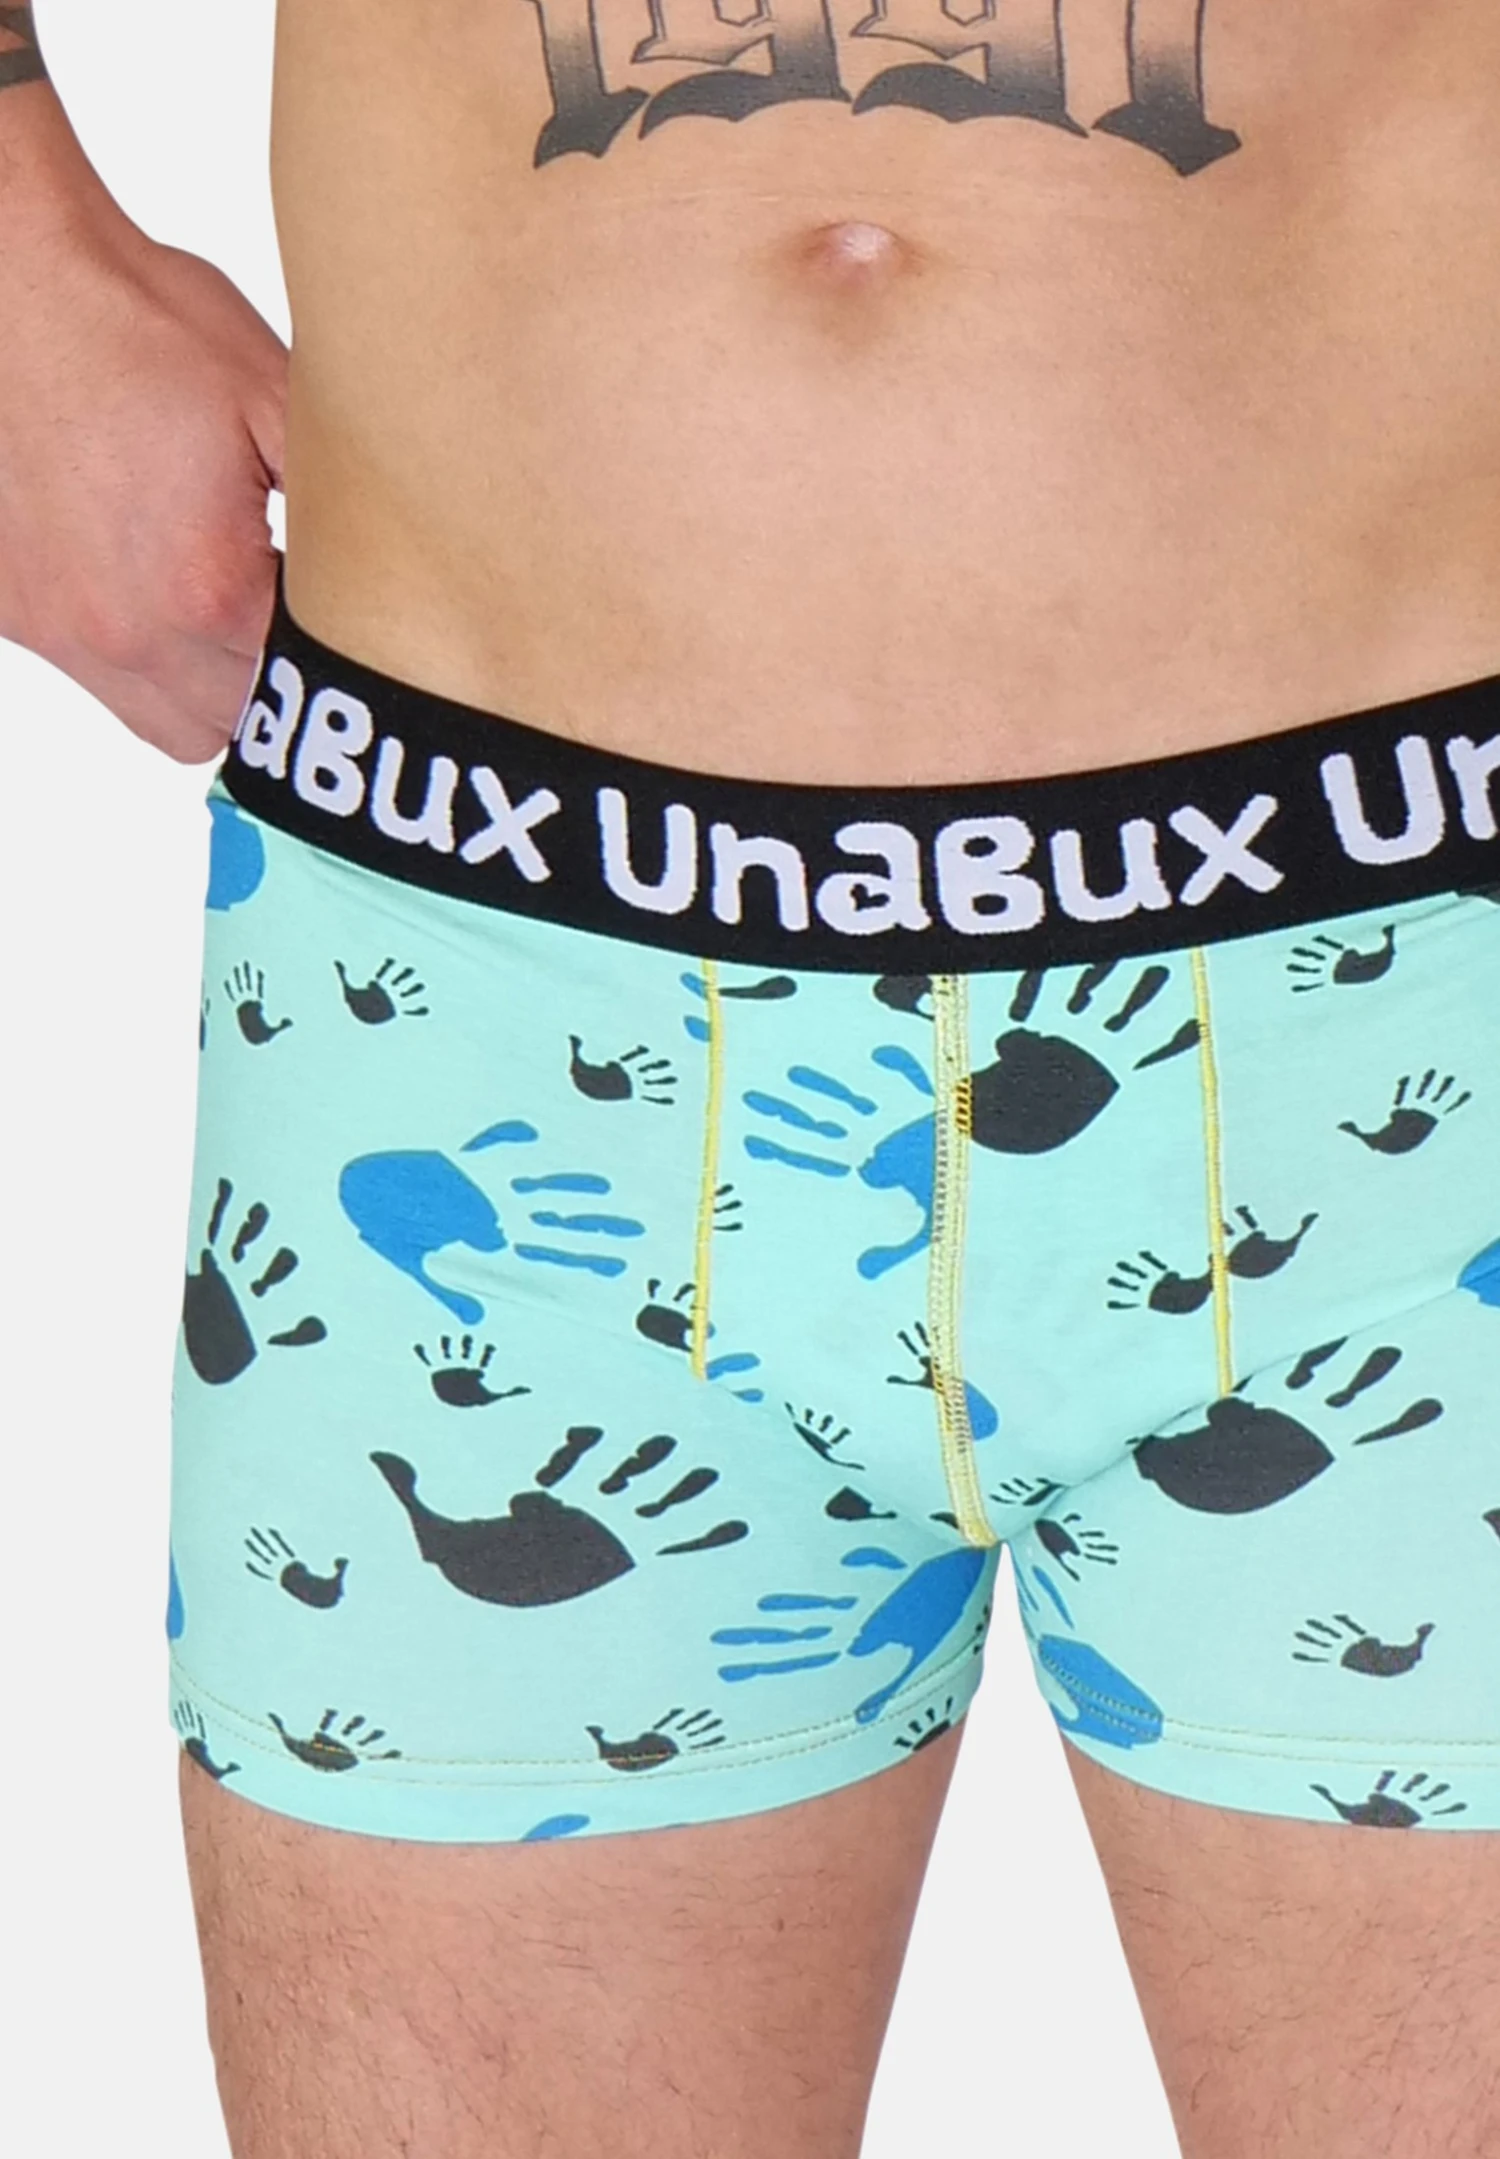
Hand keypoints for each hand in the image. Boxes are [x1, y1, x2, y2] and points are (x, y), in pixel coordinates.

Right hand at [0, 100, 286, 761]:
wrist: (9, 276)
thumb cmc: (135, 320)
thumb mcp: (274, 399)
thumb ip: (336, 507)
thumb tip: (389, 566)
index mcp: (208, 591)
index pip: (298, 693)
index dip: (331, 663)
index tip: (345, 623)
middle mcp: (126, 633)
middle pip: (236, 728)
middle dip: (275, 686)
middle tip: (293, 619)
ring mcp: (62, 630)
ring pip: (167, 724)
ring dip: (210, 690)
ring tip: (229, 614)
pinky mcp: (15, 610)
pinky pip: (98, 677)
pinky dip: (139, 656)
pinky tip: (156, 585)